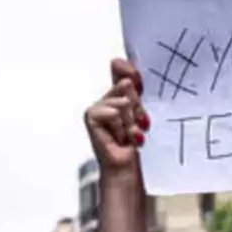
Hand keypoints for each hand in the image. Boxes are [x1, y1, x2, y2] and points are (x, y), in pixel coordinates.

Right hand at [84, 59, 148, 174]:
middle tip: (136, 124)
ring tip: (127, 133)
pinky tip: (120, 138)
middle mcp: (107, 96)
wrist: (125, 161)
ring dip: (131, 122)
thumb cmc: (133, 139)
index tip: (133, 76)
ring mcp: (97, 105)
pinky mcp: (91, 115)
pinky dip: (122, 128)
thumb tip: (127, 78)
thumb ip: (136, 93)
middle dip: (137, 107)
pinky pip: (114, 113)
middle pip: (127, 85)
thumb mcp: (139, 112)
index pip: (121, 69)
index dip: (129, 69)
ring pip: (123, 102)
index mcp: (119, 92)